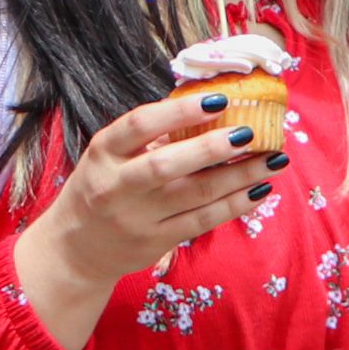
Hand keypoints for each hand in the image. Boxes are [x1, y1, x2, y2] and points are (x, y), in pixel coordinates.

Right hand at [14, 88, 292, 349]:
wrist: (76, 250)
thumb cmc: (101, 188)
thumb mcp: (109, 156)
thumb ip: (149, 136)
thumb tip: (208, 106)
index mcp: (103, 154)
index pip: (139, 125)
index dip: (179, 111)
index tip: (218, 100)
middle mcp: (117, 187)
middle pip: (167, 165)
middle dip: (212, 148)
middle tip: (250, 133)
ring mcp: (138, 218)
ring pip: (194, 196)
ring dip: (238, 177)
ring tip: (272, 160)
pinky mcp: (157, 242)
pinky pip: (202, 222)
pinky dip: (234, 205)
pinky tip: (259, 190)